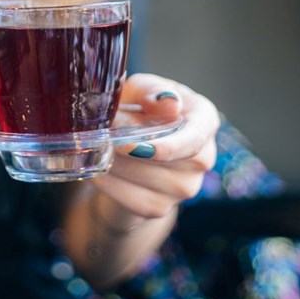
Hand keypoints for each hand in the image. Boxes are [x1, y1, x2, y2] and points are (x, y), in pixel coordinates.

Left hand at [92, 74, 220, 224]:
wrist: (128, 148)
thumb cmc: (140, 108)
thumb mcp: (140, 91)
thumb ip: (152, 91)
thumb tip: (168, 103)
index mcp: (204, 120)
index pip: (195, 138)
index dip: (168, 146)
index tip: (136, 147)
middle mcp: (203, 157)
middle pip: (165, 160)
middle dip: (127, 148)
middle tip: (98, 137)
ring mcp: (185, 187)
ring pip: (146, 180)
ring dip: (115, 164)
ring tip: (95, 148)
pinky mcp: (162, 207)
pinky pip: (133, 200)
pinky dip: (111, 184)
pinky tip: (98, 170)